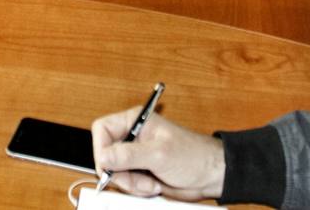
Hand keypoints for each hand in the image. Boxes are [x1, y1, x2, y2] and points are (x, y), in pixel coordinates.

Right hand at [91, 109, 225, 200]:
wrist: (209, 175)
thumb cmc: (193, 155)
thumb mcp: (159, 154)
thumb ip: (129, 155)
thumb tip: (104, 157)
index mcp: (135, 121)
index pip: (102, 129)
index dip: (100, 148)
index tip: (108, 166)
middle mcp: (132, 137)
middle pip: (106, 155)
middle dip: (120, 173)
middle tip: (138, 180)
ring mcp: (135, 156)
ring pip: (114, 173)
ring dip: (131, 184)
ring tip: (151, 183)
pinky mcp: (140, 172)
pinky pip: (126, 183)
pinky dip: (136, 189)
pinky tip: (152, 186)